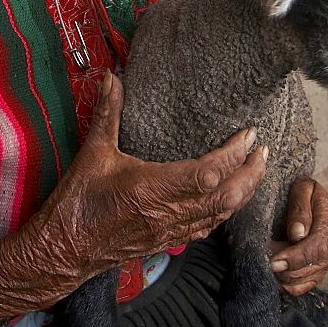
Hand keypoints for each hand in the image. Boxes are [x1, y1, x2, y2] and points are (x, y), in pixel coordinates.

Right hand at [0, 72, 267, 322]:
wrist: (63, 250)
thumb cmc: (77, 202)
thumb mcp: (93, 152)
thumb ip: (107, 113)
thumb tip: (111, 76)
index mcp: (152, 188)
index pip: (208, 173)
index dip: (234, 155)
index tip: (248, 135)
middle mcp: (167, 212)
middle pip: (225, 197)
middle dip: (250, 175)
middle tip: (264, 151)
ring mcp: (170, 231)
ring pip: (220, 215)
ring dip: (243, 194)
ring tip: (256, 171)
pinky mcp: (166, 241)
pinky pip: (207, 228)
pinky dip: (225, 212)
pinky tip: (230, 200)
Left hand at [269, 177, 327, 295]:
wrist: (308, 196)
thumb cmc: (303, 190)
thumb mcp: (302, 189)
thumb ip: (300, 209)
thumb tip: (298, 235)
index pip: (316, 246)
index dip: (295, 257)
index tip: (275, 261)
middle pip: (311, 266)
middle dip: (286, 268)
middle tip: (265, 263)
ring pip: (306, 278)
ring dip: (285, 276)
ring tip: (267, 265)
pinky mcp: (319, 268)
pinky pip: (306, 285)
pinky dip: (290, 286)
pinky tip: (276, 278)